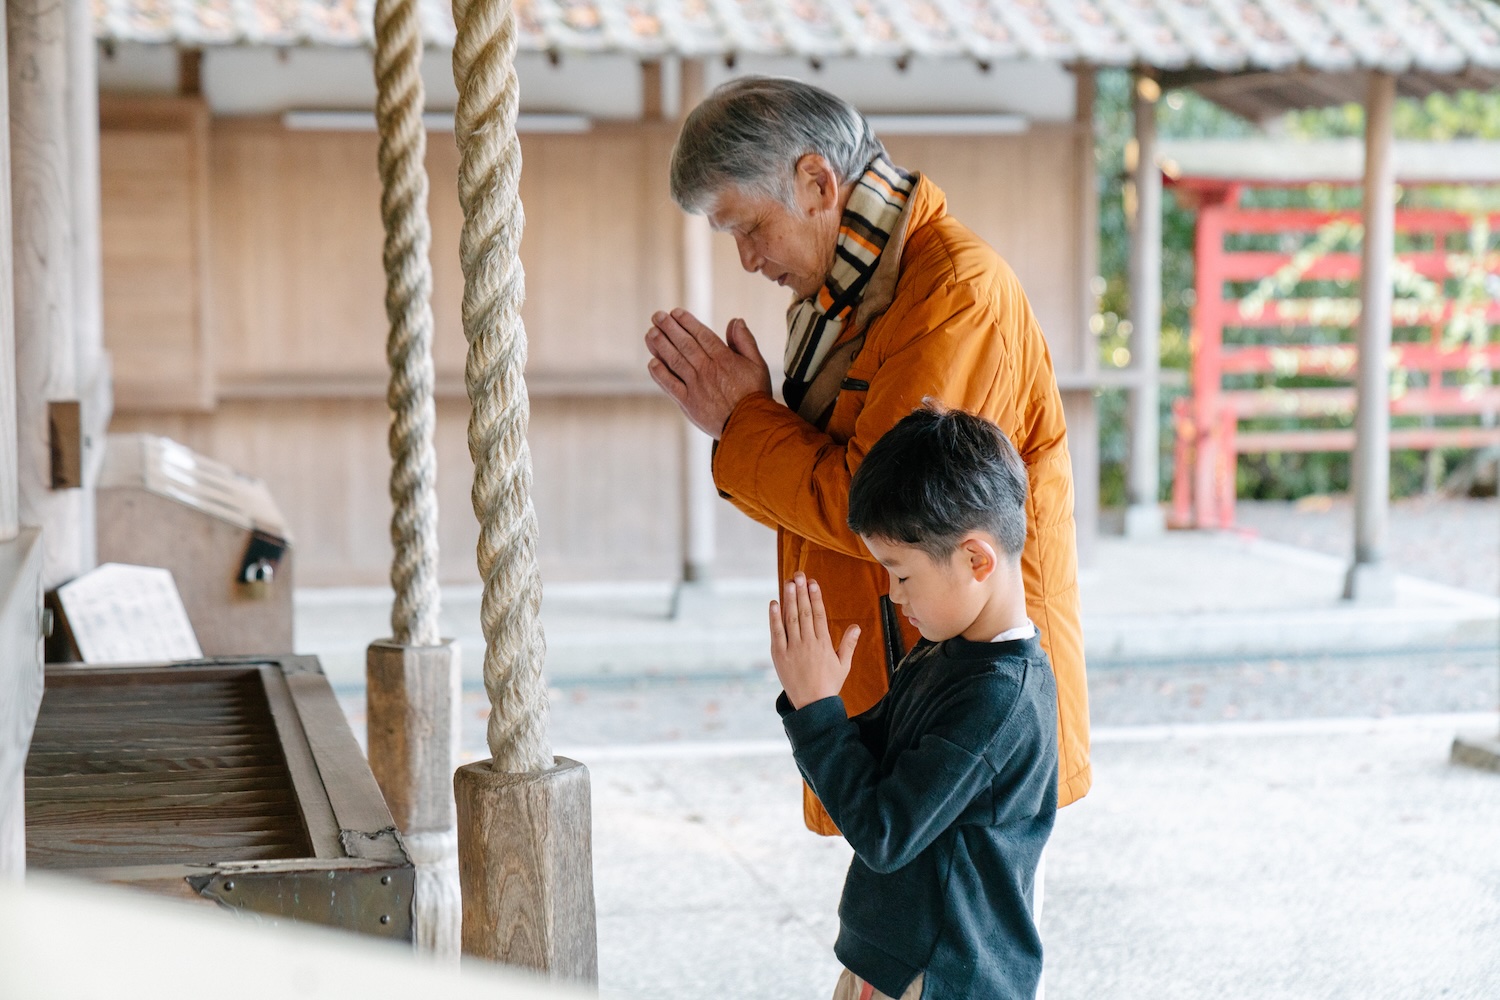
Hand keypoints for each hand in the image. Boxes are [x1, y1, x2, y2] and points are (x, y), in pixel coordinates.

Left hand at [645, 309, 772, 437]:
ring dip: (661, 345)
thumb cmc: (755, 395)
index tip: (675, 312)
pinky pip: (670, 385)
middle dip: (669, 328)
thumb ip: (745, 341)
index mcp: (724, 359)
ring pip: (674, 360)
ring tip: (651, 333)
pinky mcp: (688, 403)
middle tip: (657, 316)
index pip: (701, 335)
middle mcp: (707, 370)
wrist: (750, 426)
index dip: (686, 322)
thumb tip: (735, 320)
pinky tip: (652, 362)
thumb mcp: (757, 364)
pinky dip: (660, 373)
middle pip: (684, 344)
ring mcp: (696, 386)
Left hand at [769, 573, 859, 708]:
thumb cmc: (829, 684)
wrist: (813, 705)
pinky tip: (774, 604)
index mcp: (824, 644)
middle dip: (802, 592)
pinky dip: (774, 618)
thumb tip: (856, 627)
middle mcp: (808, 643)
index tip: (813, 582)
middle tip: (799, 575)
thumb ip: (848, 644)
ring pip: (791, 619)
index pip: (820, 615)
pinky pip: (777, 633)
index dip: (816, 597)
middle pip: (805, 612)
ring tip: (789, 583)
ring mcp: (793, 649)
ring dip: (790, 600)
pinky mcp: (780, 656)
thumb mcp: (844, 665)